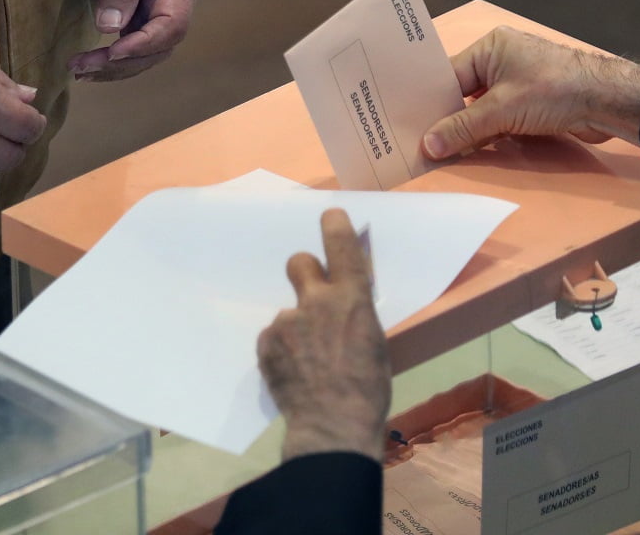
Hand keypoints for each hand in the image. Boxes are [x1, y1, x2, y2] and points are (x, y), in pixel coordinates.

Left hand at [67, 0, 197, 81]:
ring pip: (146, 56)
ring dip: (113, 68)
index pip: (172, 24)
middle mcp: (177, 4)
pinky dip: (111, 63)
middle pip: (159, 47)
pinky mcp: (143, 24)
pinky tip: (86, 68)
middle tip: (83, 66)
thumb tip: (111, 28)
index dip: (144, 43)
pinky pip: (132, 52)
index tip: (112, 52)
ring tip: (78, 71)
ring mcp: (160, 17)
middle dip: (122, 62)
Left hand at [258, 208, 390, 462]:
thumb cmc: (368, 388)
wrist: (332, 425)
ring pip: (289, 311)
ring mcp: (286, 322)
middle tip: (311, 294)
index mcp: (351, 300)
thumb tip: (345, 304)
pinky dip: (283, 351)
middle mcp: (315, 302)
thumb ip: (355, 314)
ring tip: (307, 362)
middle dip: (303, 271)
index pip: (342, 248)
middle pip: (299, 262)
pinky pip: (274, 337)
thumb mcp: (373, 341)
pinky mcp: (266, 343)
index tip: (330, 213)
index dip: (335, 225)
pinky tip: (294, 374)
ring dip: (296, 328)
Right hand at [422, 26, 639, 159]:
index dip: (429, 102)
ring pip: (477, 108)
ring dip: (465, 129)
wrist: (608, 102)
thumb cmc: (553, 91)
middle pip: (461, 93)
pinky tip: (465, 150)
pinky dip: (483, 133)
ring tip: (436, 149)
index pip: (448, 76)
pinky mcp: (526, 102)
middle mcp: (500, 60)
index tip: (408, 123)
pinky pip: (494, 118)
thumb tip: (427, 147)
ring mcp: (514, 82)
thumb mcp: (501, 110)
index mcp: (490, 48)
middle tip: (417, 140)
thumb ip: (462, 129)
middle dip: (445, 118)